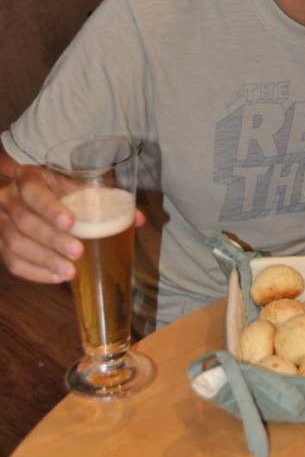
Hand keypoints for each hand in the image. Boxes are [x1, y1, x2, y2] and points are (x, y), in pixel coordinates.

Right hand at [0, 163, 145, 283]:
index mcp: (27, 179)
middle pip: (25, 222)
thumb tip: (139, 219)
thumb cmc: (54, 189)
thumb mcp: (73, 185)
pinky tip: (56, 278)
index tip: (71, 223)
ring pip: (15, 244)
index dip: (50, 208)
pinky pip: (12, 262)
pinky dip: (34, 272)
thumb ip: (103, 198)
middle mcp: (8, 199)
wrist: (22, 193)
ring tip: (69, 272)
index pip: (33, 192)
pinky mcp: (0, 244)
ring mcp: (0, 222)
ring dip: (43, 260)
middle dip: (51, 240)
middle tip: (77, 253)